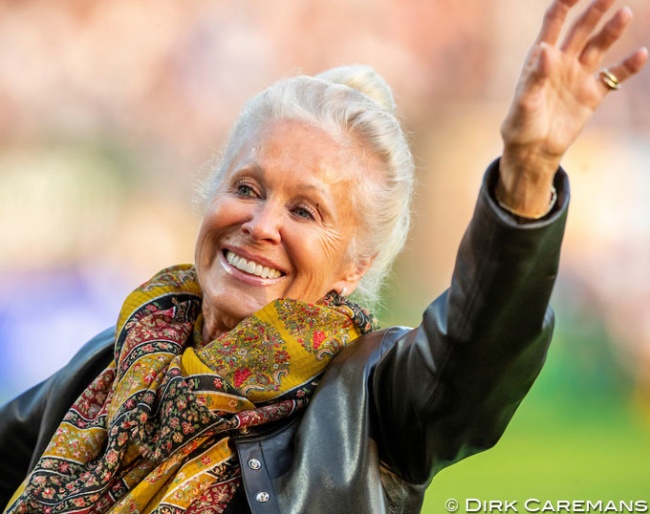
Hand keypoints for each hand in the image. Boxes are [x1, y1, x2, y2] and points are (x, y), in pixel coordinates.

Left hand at [497, 0, 647, 216]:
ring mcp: (578, 76)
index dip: (566, 2)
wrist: (533, 151)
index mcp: (541, 58)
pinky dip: (628, 66)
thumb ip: (535, 76)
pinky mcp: (592, 94)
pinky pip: (614, 77)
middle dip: (595, 9)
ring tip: (624, 14)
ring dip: (612, 30)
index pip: (554, 21)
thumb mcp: (524, 102)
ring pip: (599, 46)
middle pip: (582, 28)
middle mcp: (562, 61)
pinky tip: (641, 54)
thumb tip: (546, 49)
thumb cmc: (521, 125)